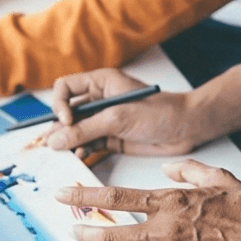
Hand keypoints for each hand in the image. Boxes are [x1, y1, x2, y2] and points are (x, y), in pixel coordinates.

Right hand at [42, 68, 201, 156]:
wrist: (187, 129)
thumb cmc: (160, 112)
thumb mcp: (118, 118)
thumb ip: (85, 129)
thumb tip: (56, 139)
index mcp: (100, 82)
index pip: (64, 88)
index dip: (60, 105)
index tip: (66, 121)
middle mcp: (98, 99)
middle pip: (66, 112)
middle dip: (59, 128)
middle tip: (52, 146)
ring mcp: (104, 119)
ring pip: (75, 131)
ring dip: (69, 142)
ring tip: (67, 154)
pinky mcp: (110, 138)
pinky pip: (87, 144)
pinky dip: (82, 151)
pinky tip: (81, 157)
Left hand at [55, 159, 240, 240]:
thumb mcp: (217, 178)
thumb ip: (187, 172)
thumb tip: (166, 173)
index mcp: (170, 203)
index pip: (115, 198)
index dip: (84, 196)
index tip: (64, 195)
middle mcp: (165, 231)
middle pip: (111, 236)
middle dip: (87, 232)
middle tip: (75, 229)